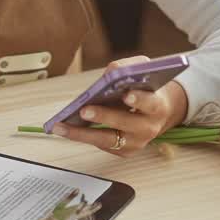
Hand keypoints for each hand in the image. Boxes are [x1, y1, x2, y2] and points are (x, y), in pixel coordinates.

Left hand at [53, 55, 188, 155]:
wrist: (159, 111)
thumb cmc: (147, 87)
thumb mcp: (144, 70)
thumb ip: (129, 67)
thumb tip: (110, 73)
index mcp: (157, 106)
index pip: (150, 103)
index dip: (139, 100)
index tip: (126, 95)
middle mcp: (149, 128)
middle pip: (125, 123)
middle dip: (103, 116)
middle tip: (84, 110)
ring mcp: (136, 142)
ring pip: (107, 140)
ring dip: (82, 133)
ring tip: (61, 126)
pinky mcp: (124, 151)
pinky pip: (101, 144)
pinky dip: (83, 135)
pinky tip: (66, 128)